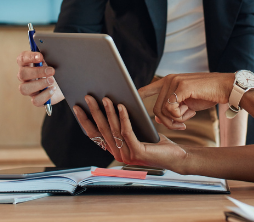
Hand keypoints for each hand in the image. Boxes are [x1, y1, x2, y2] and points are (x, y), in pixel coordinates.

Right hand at [16, 50, 63, 106]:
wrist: (68, 84)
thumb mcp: (56, 60)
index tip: (40, 56)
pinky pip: (35, 101)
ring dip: (39, 84)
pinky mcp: (37, 99)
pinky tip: (52, 89)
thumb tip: (52, 47)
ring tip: (52, 80)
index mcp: (29, 65)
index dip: (29, 57)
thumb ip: (51, 54)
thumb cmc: (59, 69)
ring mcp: (30, 89)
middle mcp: (26, 78)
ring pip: (24, 89)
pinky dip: (44, 95)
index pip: (21, 59)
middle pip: (22, 74)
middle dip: (37, 72)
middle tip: (52, 70)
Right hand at [73, 96, 188, 169]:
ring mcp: (127, 154)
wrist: (176, 157)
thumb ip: (125, 125)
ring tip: (105, 97)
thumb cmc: (157, 143)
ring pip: (113, 129)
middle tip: (88, 97)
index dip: (85, 121)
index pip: (95, 134)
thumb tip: (115, 103)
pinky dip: (123, 117)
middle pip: (102, 129)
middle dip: (94, 112)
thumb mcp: (138, 132)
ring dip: (108, 111)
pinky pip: (127, 131)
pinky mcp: (138, 152)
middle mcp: (118, 153)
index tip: (77, 107)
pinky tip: (122, 106)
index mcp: (115, 149)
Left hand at [139, 73, 232, 129]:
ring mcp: (175, 81)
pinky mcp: (182, 86)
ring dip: (173, 120)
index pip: (147, 89)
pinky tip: (189, 115)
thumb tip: (156, 118)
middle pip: (155, 108)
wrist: (225, 87)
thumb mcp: (187, 104)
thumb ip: (172, 108)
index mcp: (169, 81)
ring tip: (185, 121)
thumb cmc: (208, 95)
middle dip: (166, 122)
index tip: (127, 105)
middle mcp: (169, 79)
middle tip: (179, 126)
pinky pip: (171, 108)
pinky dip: (178, 116)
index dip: (137, 97)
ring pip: (162, 110)